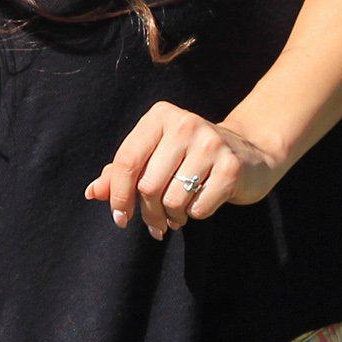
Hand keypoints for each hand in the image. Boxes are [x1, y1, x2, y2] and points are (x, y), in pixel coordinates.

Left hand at [83, 103, 286, 237]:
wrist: (249, 154)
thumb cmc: (188, 158)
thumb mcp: (153, 158)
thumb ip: (119, 173)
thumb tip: (92, 192)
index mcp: (159, 117)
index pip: (126, 161)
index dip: (117, 195)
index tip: (120, 217)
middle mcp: (185, 124)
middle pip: (148, 185)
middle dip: (147, 213)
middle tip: (154, 224)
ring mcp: (211, 143)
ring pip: (173, 200)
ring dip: (171, 217)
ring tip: (176, 216)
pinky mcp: (231, 167)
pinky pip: (199, 207)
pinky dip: (195, 214)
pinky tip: (199, 205)